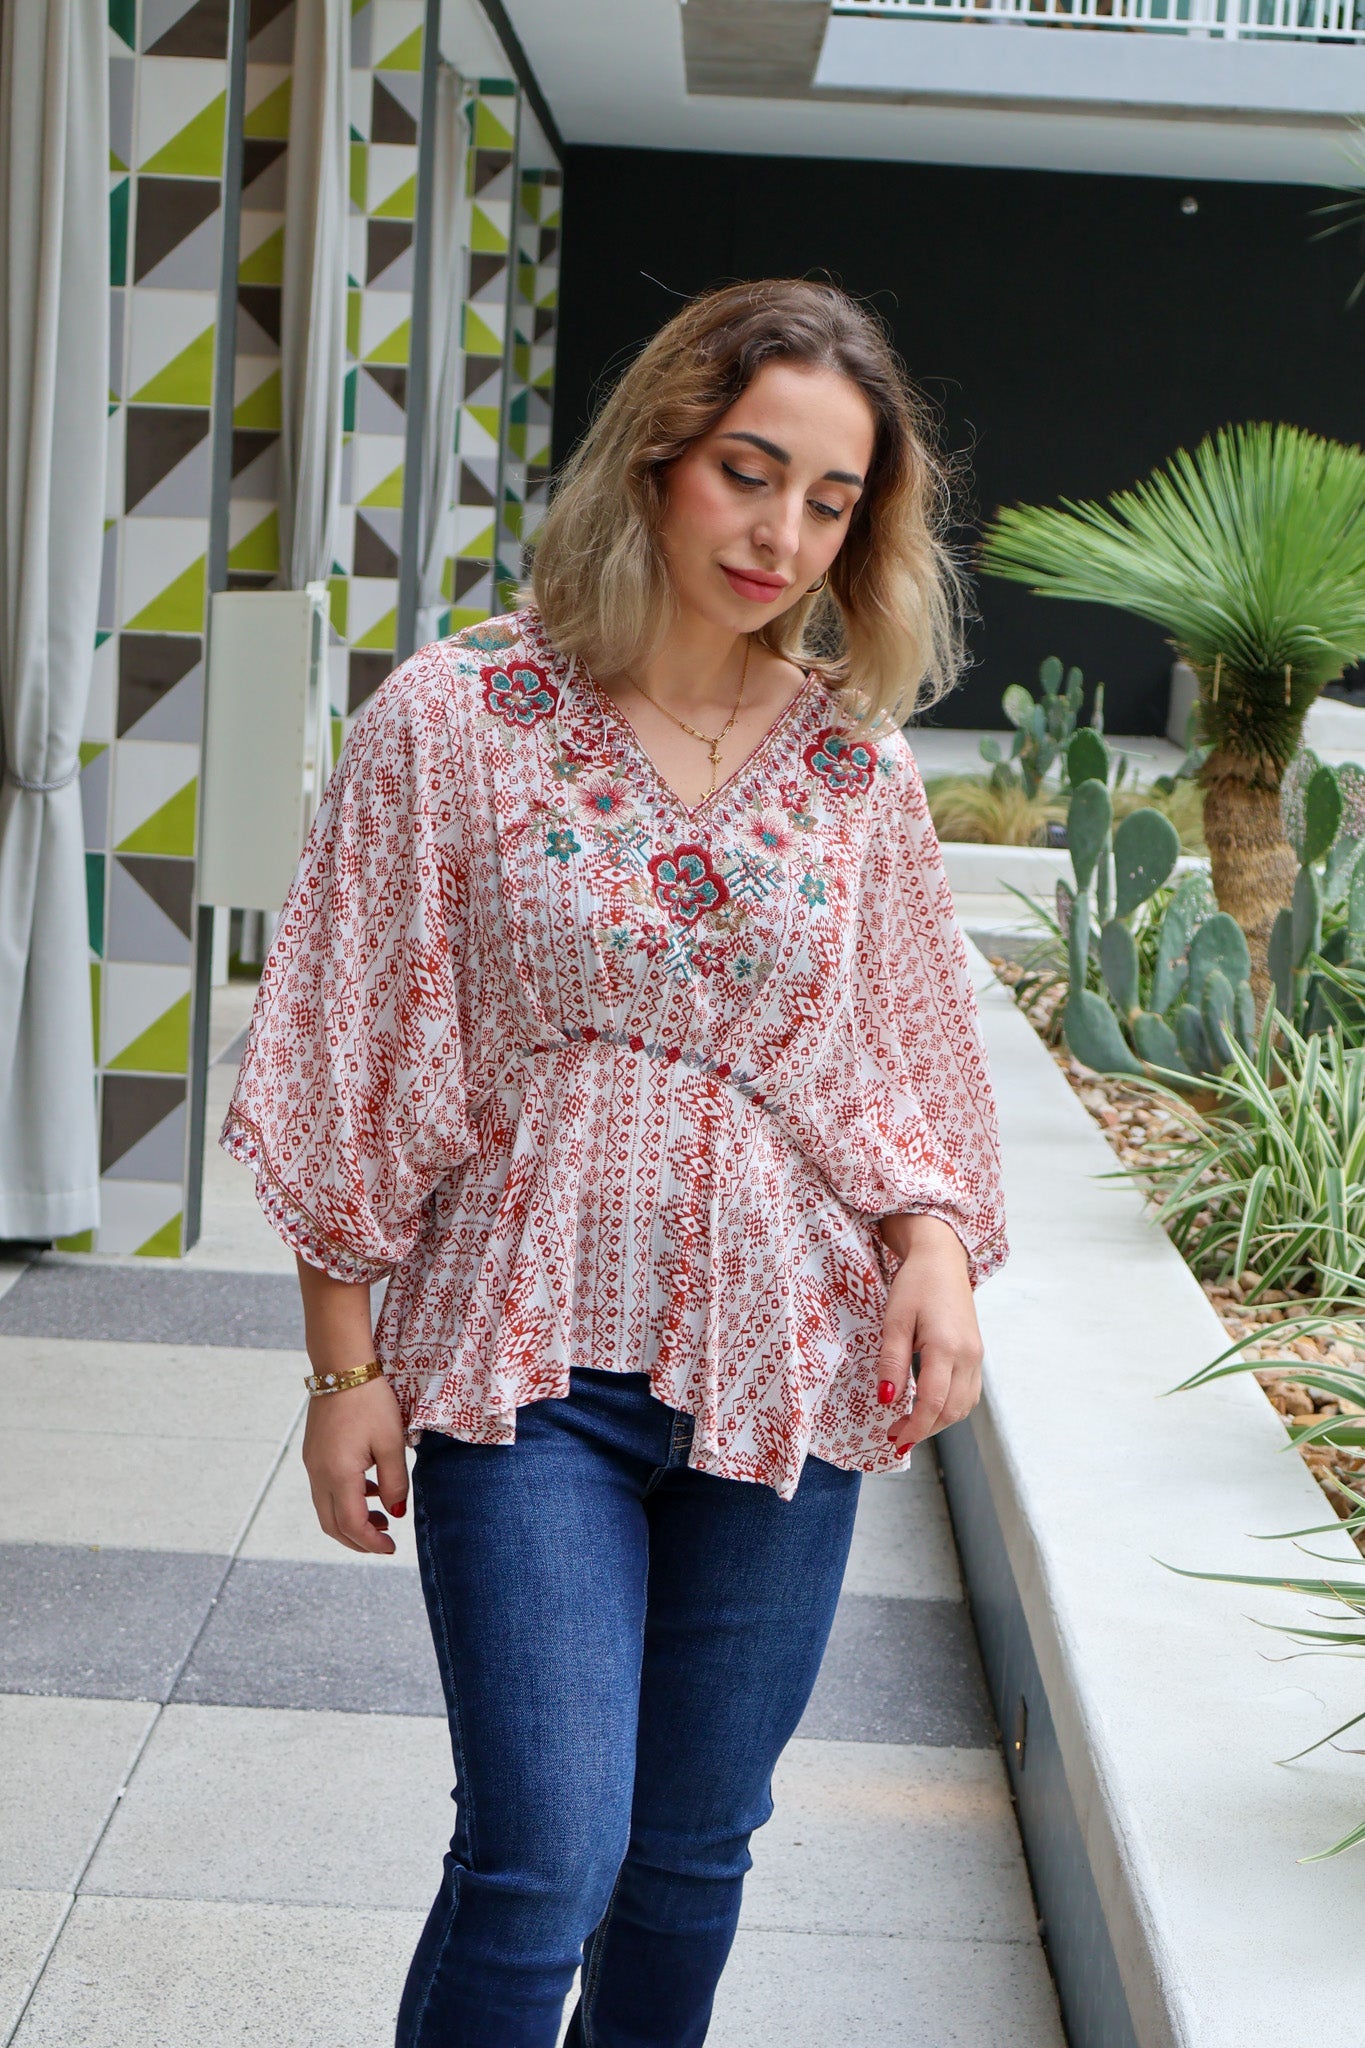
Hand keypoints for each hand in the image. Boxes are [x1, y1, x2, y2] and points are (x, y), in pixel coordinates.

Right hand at [302, 1373, 410, 1554]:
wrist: (342, 1368)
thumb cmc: (370, 1402)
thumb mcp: (391, 1442)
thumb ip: (394, 1481)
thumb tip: (396, 1512)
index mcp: (339, 1475)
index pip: (351, 1525)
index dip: (371, 1543)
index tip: (391, 1548)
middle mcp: (319, 1474)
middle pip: (332, 1524)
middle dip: (358, 1539)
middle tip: (385, 1540)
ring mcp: (312, 1464)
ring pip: (326, 1508)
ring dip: (351, 1520)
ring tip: (382, 1516)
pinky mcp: (313, 1453)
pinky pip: (325, 1489)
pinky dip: (345, 1500)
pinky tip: (369, 1489)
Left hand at [875, 1214, 982, 1455]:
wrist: (942, 1259)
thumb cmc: (915, 1285)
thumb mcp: (895, 1320)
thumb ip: (892, 1361)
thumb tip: (886, 1400)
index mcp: (947, 1346)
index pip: (933, 1401)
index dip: (915, 1426)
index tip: (895, 1440)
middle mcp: (968, 1356)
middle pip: (951, 1409)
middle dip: (924, 1429)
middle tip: (895, 1436)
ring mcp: (976, 1356)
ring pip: (963, 1405)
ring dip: (938, 1422)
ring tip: (909, 1426)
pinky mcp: (976, 1354)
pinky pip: (968, 1393)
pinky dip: (950, 1408)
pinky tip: (929, 1407)